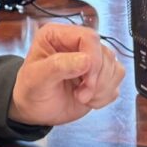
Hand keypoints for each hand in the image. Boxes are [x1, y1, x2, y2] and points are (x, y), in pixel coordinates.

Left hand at [8, 22, 125, 126]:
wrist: (34, 110)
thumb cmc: (30, 90)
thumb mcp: (37, 78)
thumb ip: (58, 66)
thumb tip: (86, 60)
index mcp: (58, 36)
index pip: (89, 37)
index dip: (93, 59)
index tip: (86, 81)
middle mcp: (76, 45)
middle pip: (105, 53)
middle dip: (97, 79)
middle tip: (80, 94)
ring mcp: (90, 61)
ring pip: (114, 67)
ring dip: (101, 89)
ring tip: (81, 97)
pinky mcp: (99, 76)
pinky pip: (116, 82)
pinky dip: (105, 96)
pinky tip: (88, 100)